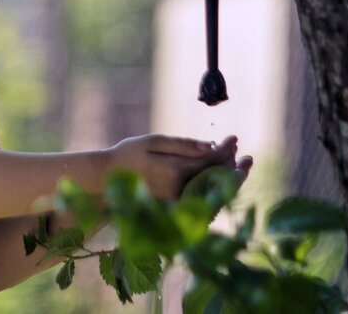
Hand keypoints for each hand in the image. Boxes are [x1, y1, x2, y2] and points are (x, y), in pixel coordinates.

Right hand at [106, 134, 243, 200]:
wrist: (106, 180)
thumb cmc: (128, 155)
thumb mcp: (153, 142)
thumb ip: (182, 145)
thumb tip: (210, 146)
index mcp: (175, 171)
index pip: (211, 161)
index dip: (226, 149)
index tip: (234, 138)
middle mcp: (179, 191)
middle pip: (216, 179)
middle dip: (232, 165)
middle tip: (241, 151)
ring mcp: (177, 203)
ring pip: (212, 191)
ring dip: (226, 177)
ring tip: (237, 162)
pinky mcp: (175, 209)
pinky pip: (202, 198)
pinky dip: (213, 187)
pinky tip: (218, 176)